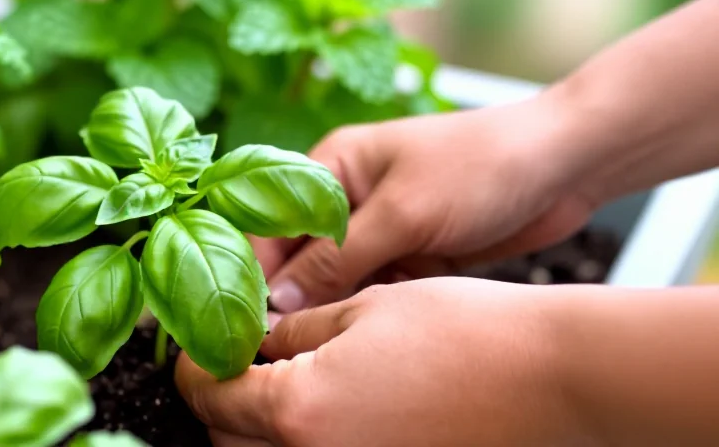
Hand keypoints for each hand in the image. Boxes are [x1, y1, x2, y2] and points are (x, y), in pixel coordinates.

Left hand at [176, 277, 580, 446]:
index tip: (198, 339)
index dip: (191, 361)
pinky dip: (305, 437)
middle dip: (219, 397)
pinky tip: (324, 403)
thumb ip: (292, 331)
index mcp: (297, 411)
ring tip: (276, 376)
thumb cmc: (464, 331)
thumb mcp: (361, 309)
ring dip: (257, 423)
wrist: (551, 377)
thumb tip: (253, 337)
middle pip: (227, 439)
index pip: (206, 394)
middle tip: (235, 353)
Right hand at [258, 95, 599, 312]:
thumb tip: (279, 301)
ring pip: (338, 279)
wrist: (565, 165)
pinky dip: (374, 307)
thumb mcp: (403, 213)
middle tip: (284, 341)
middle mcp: (348, 197)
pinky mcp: (411, 254)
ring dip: (337, 304)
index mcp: (331, 165)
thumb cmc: (481, 165)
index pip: (270, 220)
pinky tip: (378, 323)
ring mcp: (380, 228)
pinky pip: (375, 289)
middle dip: (295, 295)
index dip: (256, 267)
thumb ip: (338, 258)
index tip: (248, 315)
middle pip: (301, 255)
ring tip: (336, 333)